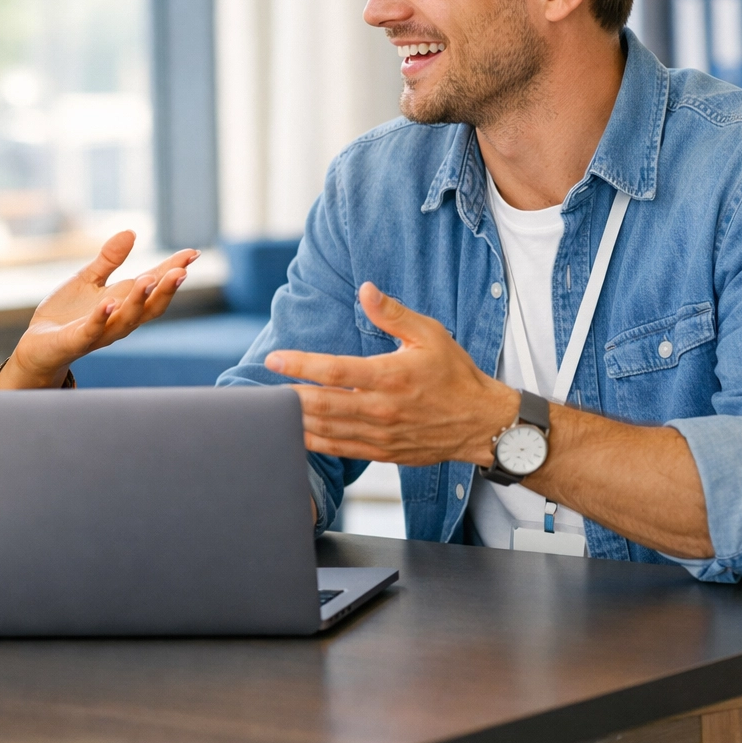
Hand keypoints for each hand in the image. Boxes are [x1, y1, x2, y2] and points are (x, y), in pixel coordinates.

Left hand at [0, 231, 199, 387]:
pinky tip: (109, 303)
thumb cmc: (68, 312)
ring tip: (148, 279)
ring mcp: (101, 331)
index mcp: (125, 301)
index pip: (154, 284)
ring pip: (126, 319)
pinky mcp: (77, 340)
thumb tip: (132, 231)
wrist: (39, 342)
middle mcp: (120, 319)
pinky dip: (102, 318)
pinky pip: (93, 330)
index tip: (192, 253)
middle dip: (166, 289)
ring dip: (139, 300)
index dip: (173, 269)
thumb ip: (110, 258)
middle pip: (150, 306)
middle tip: (182, 271)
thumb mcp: (89, 278)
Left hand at [264, 282, 516, 465]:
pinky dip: (313, 443)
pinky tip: (294, 434)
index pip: (334, 371)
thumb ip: (392, 313)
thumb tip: (365, 289)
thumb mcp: (430, 334)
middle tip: (259, 390)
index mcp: (390, 376)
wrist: (482, 423)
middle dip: (287, 397)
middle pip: (321, 405)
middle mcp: (381, 409)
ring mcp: (380, 435)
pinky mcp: (382, 452)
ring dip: (294, 421)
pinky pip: (339, 449)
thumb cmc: (455, 374)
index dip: (299, 365)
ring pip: (326, 430)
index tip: (274, 359)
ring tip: (268, 410)